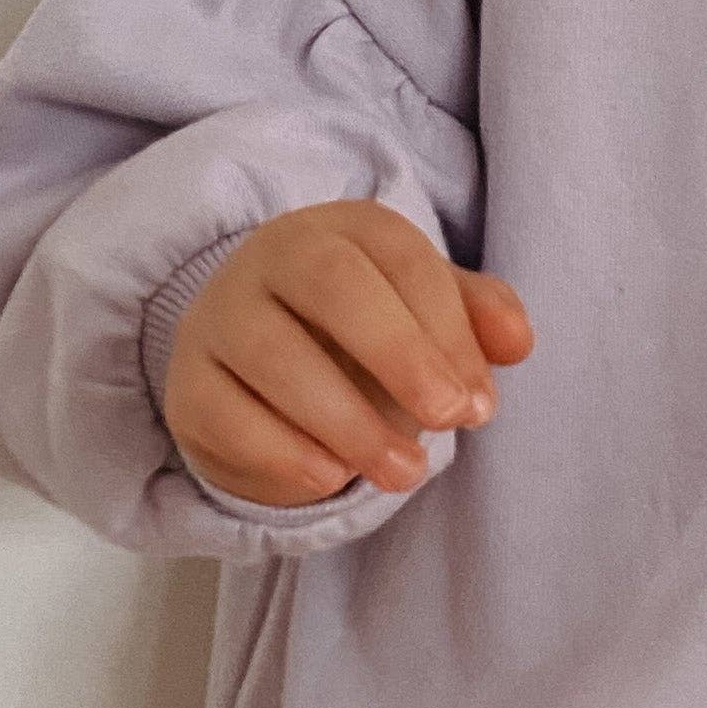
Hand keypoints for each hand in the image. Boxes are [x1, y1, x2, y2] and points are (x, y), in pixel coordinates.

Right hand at [158, 202, 533, 509]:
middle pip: (332, 284)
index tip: (479, 403)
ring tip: (404, 473)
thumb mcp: (426, 316)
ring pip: (273, 354)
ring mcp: (221, 317)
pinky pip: (226, 413)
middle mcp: (272, 257)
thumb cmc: (363, 337)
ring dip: (348, 420)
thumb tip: (517, 341)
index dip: (448, 329)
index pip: (401, 257)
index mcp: (342, 229)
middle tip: (449, 420)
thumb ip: (477, 318)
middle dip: (400, 353)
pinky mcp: (189, 384)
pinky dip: (283, 451)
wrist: (261, 374)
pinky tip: (331, 478)